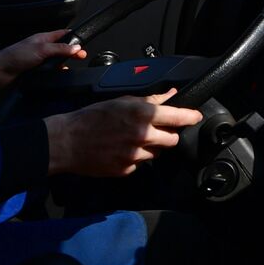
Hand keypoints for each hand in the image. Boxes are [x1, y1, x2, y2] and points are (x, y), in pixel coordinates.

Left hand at [0, 29, 86, 95]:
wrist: (0, 73)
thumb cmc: (17, 57)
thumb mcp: (42, 49)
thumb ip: (60, 48)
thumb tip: (77, 47)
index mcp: (42, 38)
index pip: (61, 34)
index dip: (73, 37)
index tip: (83, 43)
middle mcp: (41, 48)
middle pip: (60, 49)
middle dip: (71, 53)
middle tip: (82, 58)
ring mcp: (38, 60)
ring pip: (56, 61)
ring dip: (62, 64)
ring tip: (69, 68)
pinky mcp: (35, 72)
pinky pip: (50, 71)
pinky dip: (55, 73)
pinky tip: (59, 76)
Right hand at [44, 89, 202, 176]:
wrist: (67, 141)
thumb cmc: (92, 117)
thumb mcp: (122, 101)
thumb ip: (150, 99)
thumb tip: (170, 94)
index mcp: (143, 114)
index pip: (178, 117)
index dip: (190, 116)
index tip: (196, 116)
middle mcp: (142, 135)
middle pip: (172, 140)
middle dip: (168, 135)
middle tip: (157, 130)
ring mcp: (135, 155)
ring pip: (156, 153)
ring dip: (150, 147)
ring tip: (131, 139)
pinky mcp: (126, 170)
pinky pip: (140, 164)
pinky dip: (134, 157)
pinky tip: (120, 149)